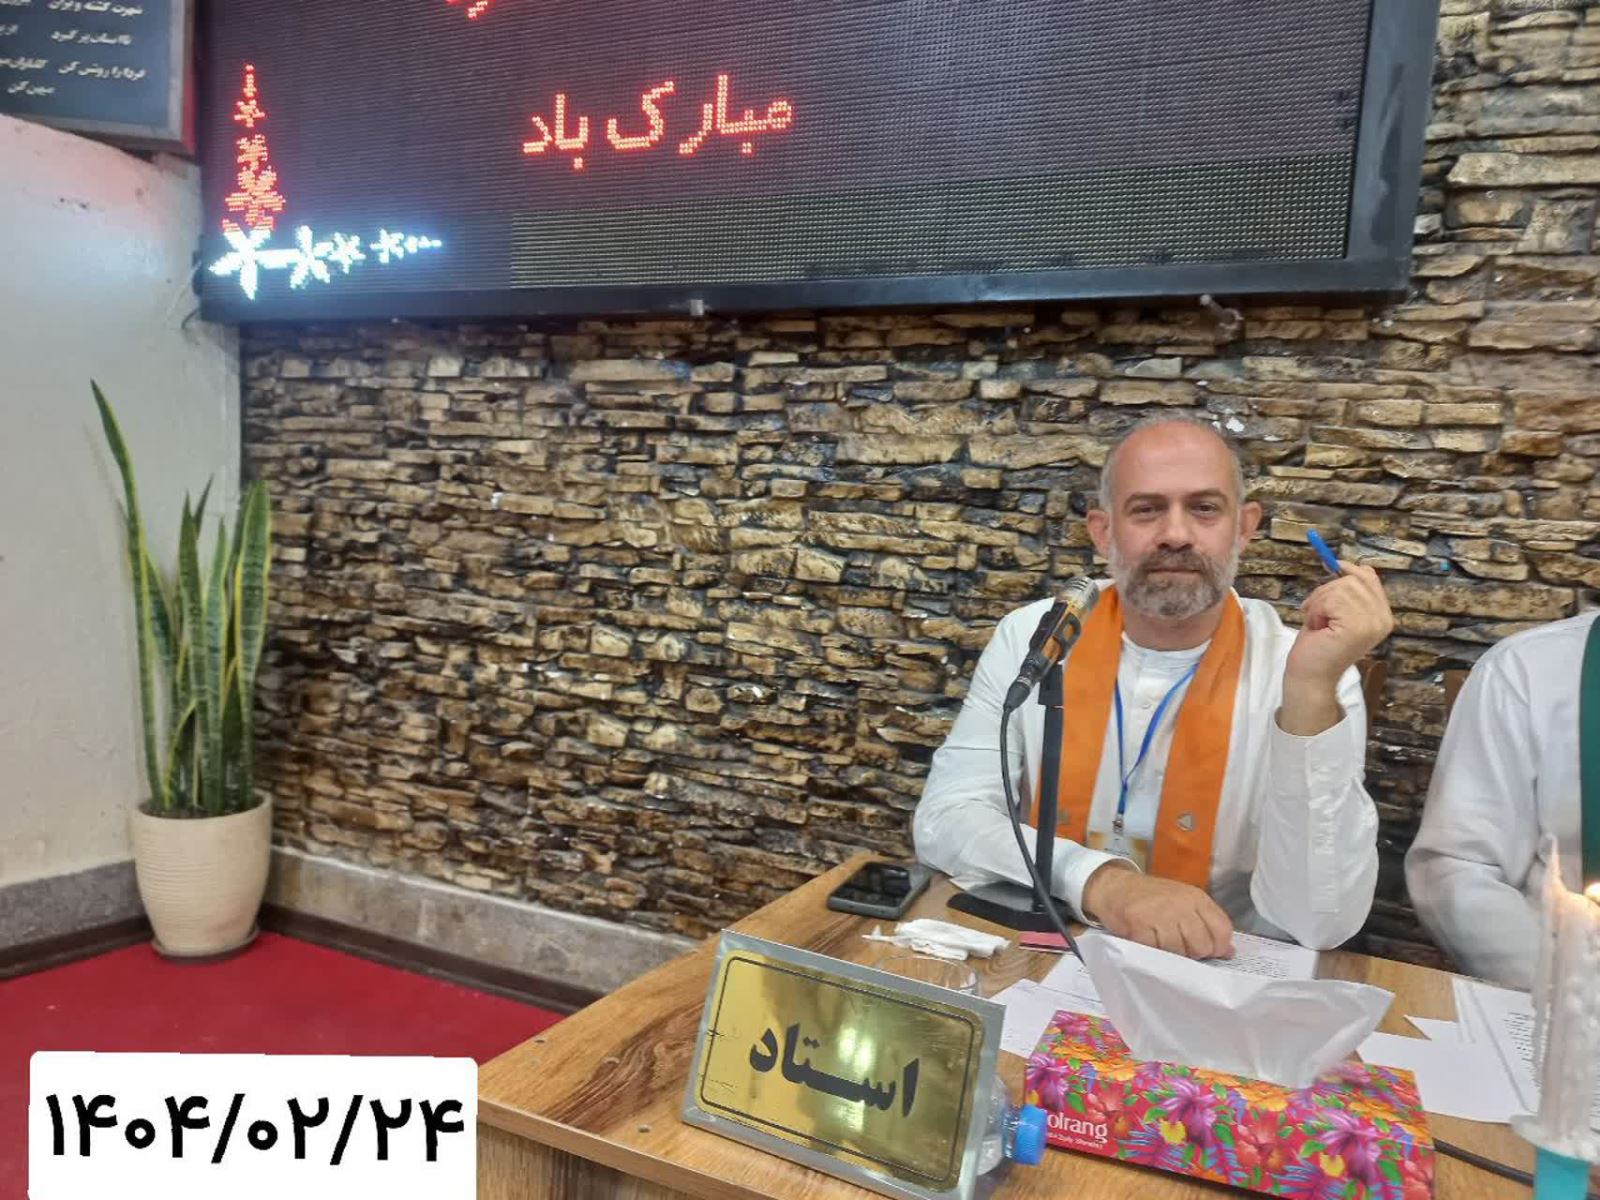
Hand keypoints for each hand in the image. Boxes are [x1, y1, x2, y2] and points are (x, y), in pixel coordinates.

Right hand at [1081, 863, 1234, 959]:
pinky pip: (1155, 951)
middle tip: (1181, 950)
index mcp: (1196, 898)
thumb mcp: (1184, 903)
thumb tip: (1228, 952)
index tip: (1208, 952)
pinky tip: (1148, 944)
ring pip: (1179, 951)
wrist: (1115, 886)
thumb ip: (1206, 924)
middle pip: (1202, 945)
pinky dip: (1152, 953)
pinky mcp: (1138, 923)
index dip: (1218, 948)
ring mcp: (1159, 913)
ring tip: (1163, 946)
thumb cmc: (1153, 898)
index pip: (1222, 929)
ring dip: (1172, 956)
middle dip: (1194, 954)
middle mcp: (1181, 903)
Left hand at [1280, 562, 1393, 735]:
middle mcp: (1384, 619)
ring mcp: (1373, 624)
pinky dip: (1317, 610)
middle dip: (1326, 591)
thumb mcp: (1336, 611)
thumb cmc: (1318, 645)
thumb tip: (1346, 563)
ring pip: (1341, 588)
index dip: (1348, 570)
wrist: (1310, 675)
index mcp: (1382, 615)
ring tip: (1318, 623)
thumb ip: (1348, 592)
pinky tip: (1318, 628)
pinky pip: (1333, 600)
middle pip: (1354, 579)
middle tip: (1315, 613)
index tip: (1332, 570)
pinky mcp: (1357, 627)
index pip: (1370, 577)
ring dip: (1320, 602)